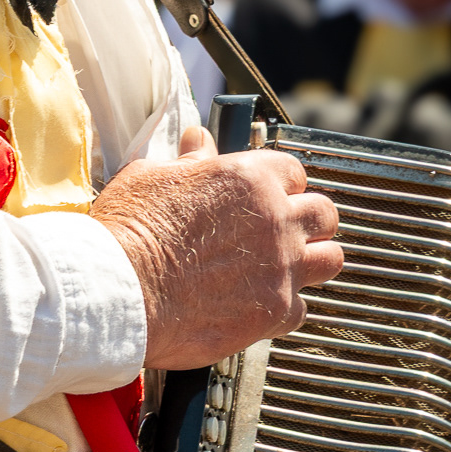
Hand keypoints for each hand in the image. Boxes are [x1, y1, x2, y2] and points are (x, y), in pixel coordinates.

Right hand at [91, 125, 342, 368]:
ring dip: (311, 260)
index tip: (266, 194)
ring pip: (329, 259)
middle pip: (323, 213)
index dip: (279, 183)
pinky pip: (302, 308)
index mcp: (248, 179)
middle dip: (308, 220)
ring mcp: (280, 267)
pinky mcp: (274, 311)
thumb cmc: (129, 232)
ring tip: (285, 266)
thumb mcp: (151, 177)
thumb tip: (199, 140)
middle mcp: (275, 220)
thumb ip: (188, 159)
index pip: (292, 170)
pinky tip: (259, 304)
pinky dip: (285, 307)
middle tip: (283, 230)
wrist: (121, 292)